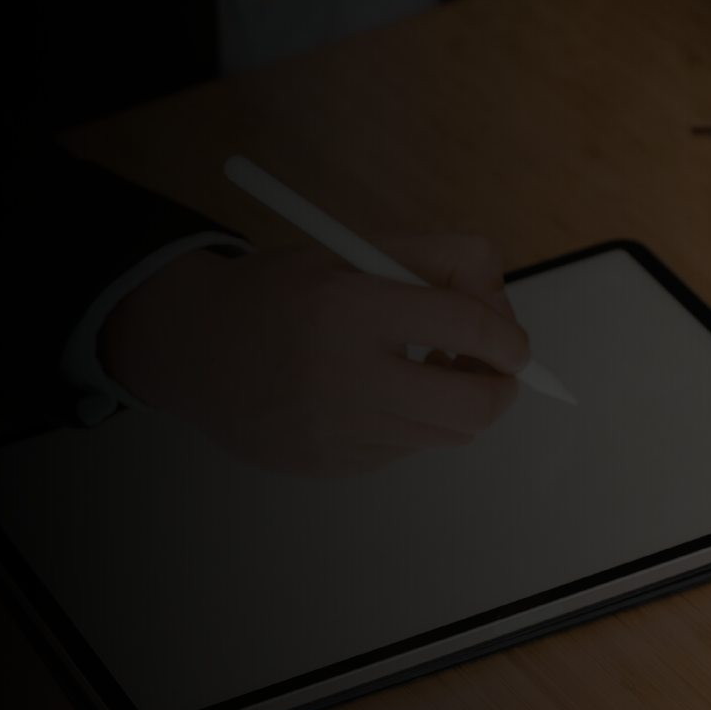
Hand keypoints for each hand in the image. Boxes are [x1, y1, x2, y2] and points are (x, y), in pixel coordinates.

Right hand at [99, 234, 530, 476]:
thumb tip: (504, 306)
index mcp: (351, 306)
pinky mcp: (329, 463)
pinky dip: (411, 422)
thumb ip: (444, 258)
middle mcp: (341, 373)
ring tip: (426, 368)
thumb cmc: (284, 293)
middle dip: (502, 387)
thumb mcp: (359, 246)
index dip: (509, 338)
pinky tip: (378, 393)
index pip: (467, 326)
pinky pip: (406, 450)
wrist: (195, 346)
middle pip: (473, 406)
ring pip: (447, 434)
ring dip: (455, 402)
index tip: (514, 343)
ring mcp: (335, 428)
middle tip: (495, 368)